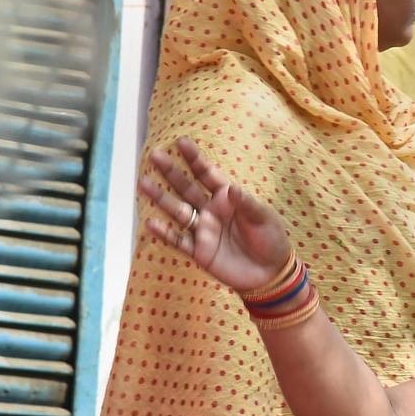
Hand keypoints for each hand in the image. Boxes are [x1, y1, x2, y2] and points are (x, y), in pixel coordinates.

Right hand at [139, 136, 291, 290]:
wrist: (270, 273)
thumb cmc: (270, 240)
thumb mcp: (264, 218)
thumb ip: (247, 204)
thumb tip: (232, 188)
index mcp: (227, 198)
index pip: (208, 174)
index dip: (195, 159)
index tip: (182, 141)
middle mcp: (211, 211)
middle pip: (187, 188)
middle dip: (171, 172)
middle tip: (155, 155)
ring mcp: (203, 230)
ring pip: (177, 211)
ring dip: (161, 198)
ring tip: (143, 182)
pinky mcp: (199, 251)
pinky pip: (179, 240)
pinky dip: (165, 233)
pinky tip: (151, 222)